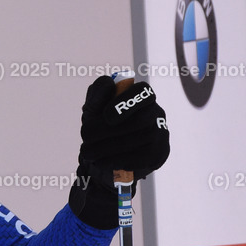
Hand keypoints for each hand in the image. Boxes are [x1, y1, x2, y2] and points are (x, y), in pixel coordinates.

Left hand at [68, 76, 169, 227]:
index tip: (106, 116)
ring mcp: (160, 134)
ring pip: (141, 140)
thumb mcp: (92, 111)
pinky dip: (117, 160)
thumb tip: (109, 83)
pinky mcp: (158, 154)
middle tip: (85, 136)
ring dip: (108, 147)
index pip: (142, 92)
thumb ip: (97, 95)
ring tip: (87, 152)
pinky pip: (142, 158)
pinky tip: (101, 162)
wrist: (103, 160)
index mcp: (141, 96)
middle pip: (141, 120)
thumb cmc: (99, 129)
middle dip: (108, 130)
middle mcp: (156, 113)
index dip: (126, 103)